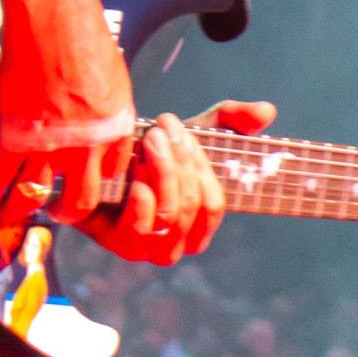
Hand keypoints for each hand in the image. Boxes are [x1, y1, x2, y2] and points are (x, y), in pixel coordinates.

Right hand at [0, 0, 137, 232]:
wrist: (51, 17)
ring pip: (37, 191)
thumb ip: (107, 108)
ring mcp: (51, 142)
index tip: (89, 186)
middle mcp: (86, 143)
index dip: (100, 182)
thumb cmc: (83, 34)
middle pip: (82, 197)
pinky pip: (1, 171)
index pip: (113, 172)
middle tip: (59, 213)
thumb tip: (100, 121)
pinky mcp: (17, 132)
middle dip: (69, 211)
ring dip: (22, 208)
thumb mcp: (114, 76)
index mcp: (114, 128)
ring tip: (12, 218)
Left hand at [79, 95, 268, 268]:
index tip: (183, 131)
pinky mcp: (113, 242)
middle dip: (180, 161)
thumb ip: (229, 120)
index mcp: (195, 224)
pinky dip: (141, 199)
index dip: (201, 167)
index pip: (214, 204)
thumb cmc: (145, 153)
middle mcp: (173, 243)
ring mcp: (144, 246)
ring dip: (163, 172)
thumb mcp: (190, 132)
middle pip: (192, 205)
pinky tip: (132, 173)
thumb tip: (267, 110)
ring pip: (171, 216)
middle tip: (161, 127)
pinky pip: (139, 229)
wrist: (90, 161)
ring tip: (148, 141)